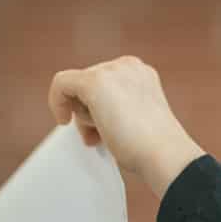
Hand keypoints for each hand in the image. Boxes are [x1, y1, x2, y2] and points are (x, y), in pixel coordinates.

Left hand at [48, 57, 204, 195]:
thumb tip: (90, 117)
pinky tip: (63, 121)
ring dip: (83, 114)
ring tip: (100, 136)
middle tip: (96, 138)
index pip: (106, 84)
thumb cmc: (152, 149)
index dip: (98, 108)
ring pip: (77, 86)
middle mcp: (128, 66)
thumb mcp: (136, 120)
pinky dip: (57, 102)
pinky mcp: (95, 82)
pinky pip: (62, 83)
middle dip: (88, 113)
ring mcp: (112, 71)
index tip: (102, 132)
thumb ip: (116, 110)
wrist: (163, 155)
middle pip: (89, 83)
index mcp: (141, 74)